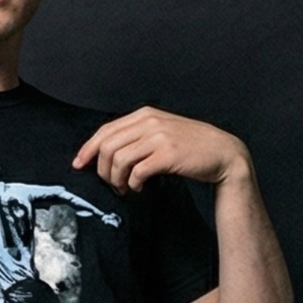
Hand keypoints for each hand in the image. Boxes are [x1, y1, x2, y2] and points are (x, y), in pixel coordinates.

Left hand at [72, 107, 249, 193]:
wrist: (223, 153)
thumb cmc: (191, 147)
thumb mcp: (162, 132)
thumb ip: (138, 136)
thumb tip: (106, 153)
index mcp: (145, 114)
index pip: (105, 130)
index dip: (87, 149)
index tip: (79, 165)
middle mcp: (150, 121)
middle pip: (107, 146)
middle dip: (102, 170)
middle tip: (110, 184)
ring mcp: (159, 137)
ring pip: (119, 160)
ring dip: (116, 180)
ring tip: (125, 188)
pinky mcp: (168, 155)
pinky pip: (137, 172)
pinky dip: (133, 184)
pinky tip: (140, 187)